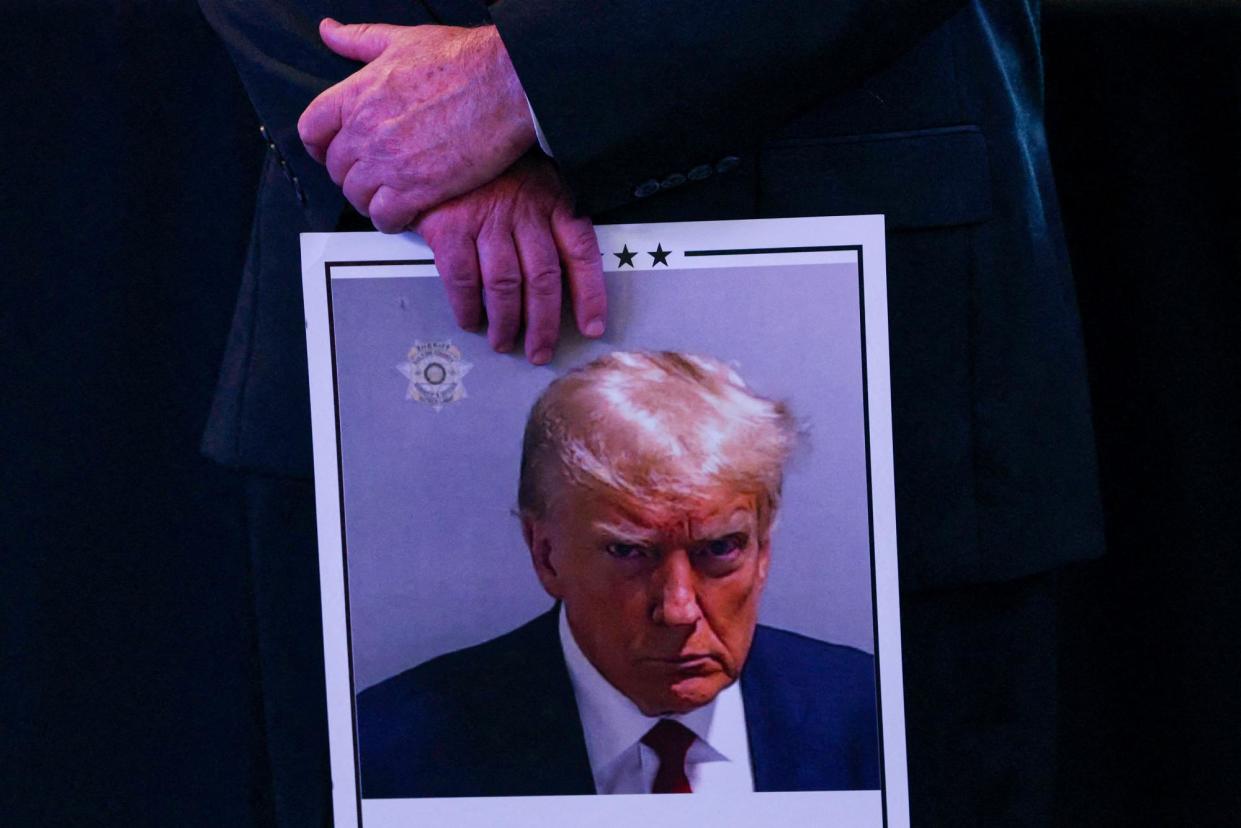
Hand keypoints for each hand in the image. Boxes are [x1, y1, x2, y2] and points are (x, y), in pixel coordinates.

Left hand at [298, 20, 535, 232]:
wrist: (505, 84)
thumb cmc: (465, 61)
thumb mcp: (404, 39)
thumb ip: (360, 40)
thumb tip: (330, 32)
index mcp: (358, 93)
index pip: (312, 128)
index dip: (318, 146)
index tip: (329, 152)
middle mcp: (367, 129)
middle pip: (336, 168)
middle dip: (351, 174)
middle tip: (370, 176)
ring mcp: (390, 162)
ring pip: (357, 196)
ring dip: (369, 200)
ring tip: (386, 198)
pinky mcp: (418, 188)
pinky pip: (385, 217)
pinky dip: (390, 220)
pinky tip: (403, 214)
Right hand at [414, 155, 605, 363]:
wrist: (442, 128)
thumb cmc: (493, 160)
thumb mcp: (538, 172)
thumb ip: (554, 210)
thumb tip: (570, 260)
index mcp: (553, 198)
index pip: (581, 253)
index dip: (590, 296)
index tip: (592, 326)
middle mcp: (524, 212)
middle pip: (544, 280)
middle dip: (544, 324)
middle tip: (540, 350)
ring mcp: (486, 220)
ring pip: (506, 286)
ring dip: (507, 323)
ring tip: (504, 342)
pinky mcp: (449, 226)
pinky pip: (463, 279)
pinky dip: (468, 307)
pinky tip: (472, 320)